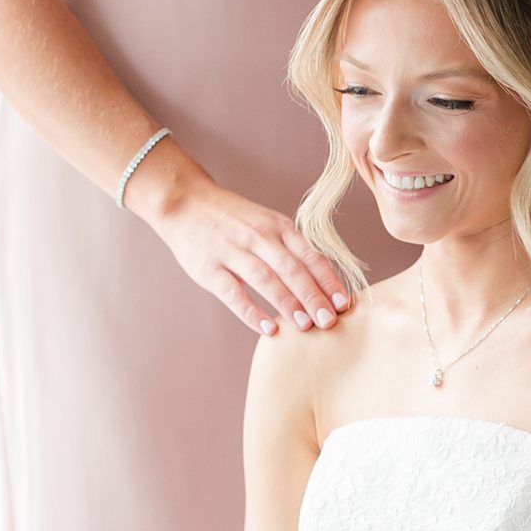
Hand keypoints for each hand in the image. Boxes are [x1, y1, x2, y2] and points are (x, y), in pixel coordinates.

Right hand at [128, 147, 353, 336]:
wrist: (186, 203)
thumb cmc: (234, 219)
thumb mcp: (267, 223)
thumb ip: (292, 249)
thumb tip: (324, 282)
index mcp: (277, 226)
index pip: (309, 256)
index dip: (328, 281)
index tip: (344, 303)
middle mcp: (258, 237)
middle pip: (292, 270)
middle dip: (313, 297)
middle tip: (329, 322)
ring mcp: (232, 251)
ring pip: (265, 280)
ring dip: (287, 304)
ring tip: (305, 326)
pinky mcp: (209, 268)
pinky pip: (233, 293)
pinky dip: (251, 312)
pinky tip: (267, 328)